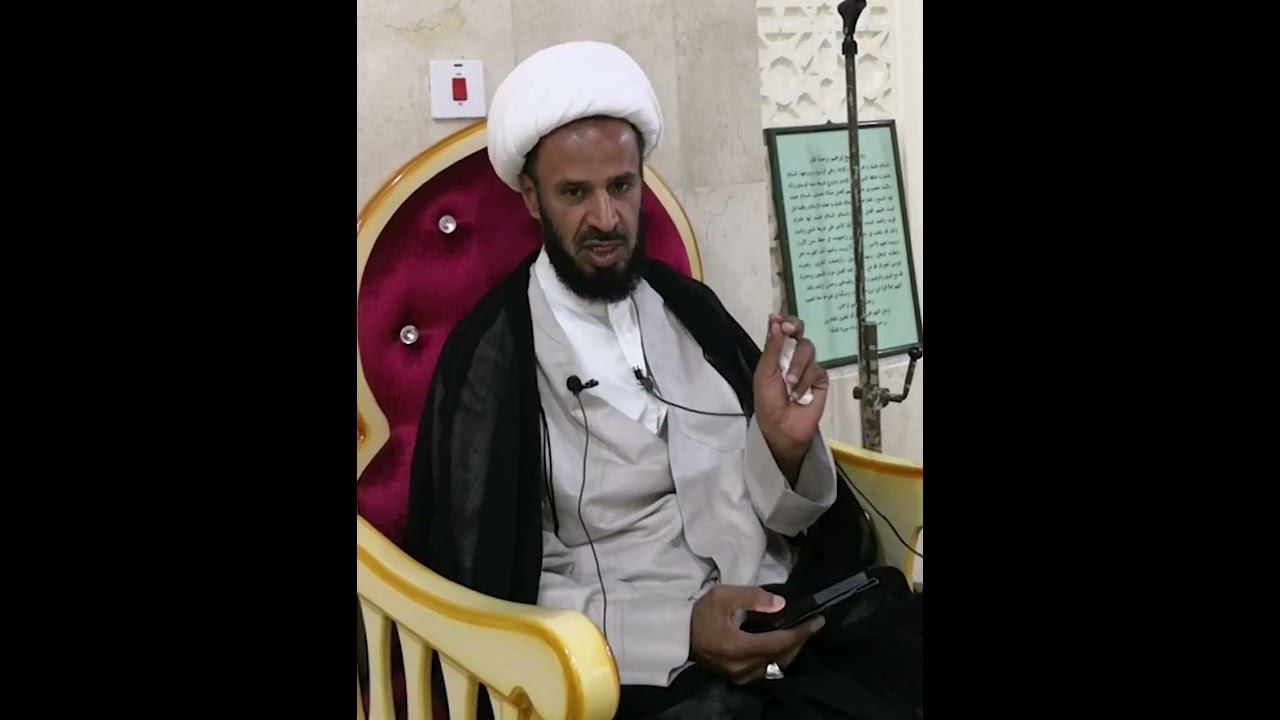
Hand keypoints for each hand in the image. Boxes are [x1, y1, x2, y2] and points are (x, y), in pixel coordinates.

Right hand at [689, 585, 825, 683]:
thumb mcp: (723, 596)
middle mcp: (743, 667)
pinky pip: (767, 670)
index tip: (819, 620)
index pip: (781, 642)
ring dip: (791, 650)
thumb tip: (780, 604)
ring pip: (777, 666)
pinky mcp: (738, 678)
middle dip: (800, 640)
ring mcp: (741, 676)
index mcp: (740, 647)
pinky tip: (782, 646)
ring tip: (800, 633)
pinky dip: (779, 658)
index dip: (802, 632)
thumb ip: (753, 598)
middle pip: (782, 656)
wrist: (679, 635)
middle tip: (813, 625)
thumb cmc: (700, 614)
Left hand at [754, 313, 828, 463]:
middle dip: (795, 329)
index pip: (783, 329)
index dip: (784, 321)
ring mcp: (808, 366)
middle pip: (800, 332)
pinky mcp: (821, 378)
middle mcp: (793, 355)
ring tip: (789, 384)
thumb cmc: (768, 401)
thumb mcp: (765, 373)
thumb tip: (776, 320)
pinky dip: (806, 381)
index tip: (779, 320)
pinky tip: (798, 395)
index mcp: (777, 352)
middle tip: (790, 332)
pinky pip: (817, 369)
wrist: (782, 427)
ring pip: (808, 349)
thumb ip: (772, 348)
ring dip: (797, 365)